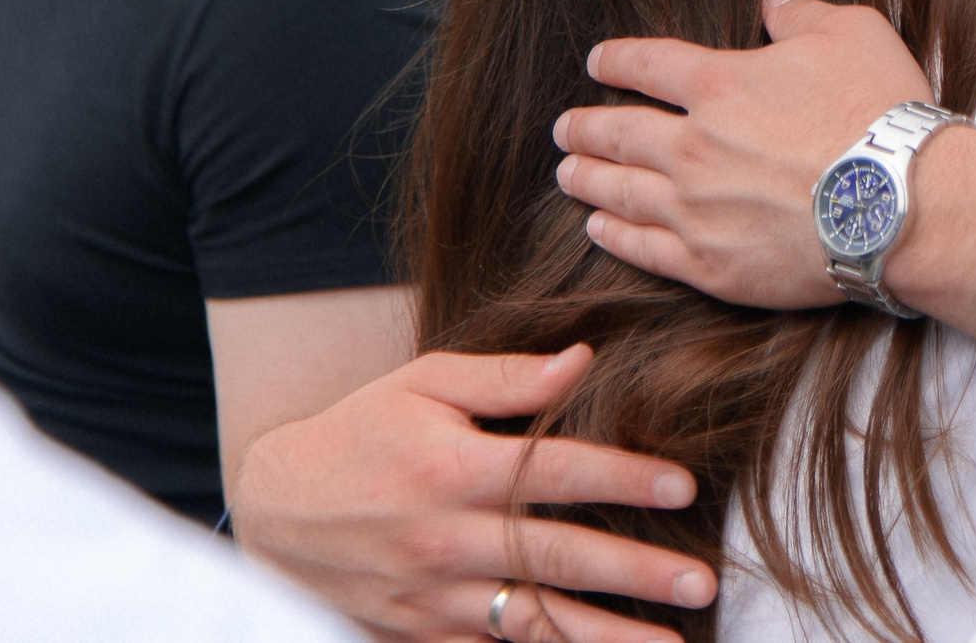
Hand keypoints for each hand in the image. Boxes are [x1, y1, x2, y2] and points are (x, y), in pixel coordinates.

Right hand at [229, 345, 713, 641]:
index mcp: (450, 466)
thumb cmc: (360, 433)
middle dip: (635, 573)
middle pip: (555, 558)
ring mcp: (430, 597)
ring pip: (531, 623)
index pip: (553, 472)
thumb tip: (583, 360)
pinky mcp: (417, 636)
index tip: (684, 488)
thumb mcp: (422, 384)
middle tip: (701, 584)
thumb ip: (504, 378)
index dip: (622, 479)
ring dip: (605, 637)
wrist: (274, 511)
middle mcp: (443, 538)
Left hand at [558, 0, 934, 310]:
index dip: (616, 61)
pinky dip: (615, 235)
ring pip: (621, 191)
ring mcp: (696, 210)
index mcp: (719, 83)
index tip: (597, 62)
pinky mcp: (711, 265)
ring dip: (587, 179)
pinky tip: (598, 228)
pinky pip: (645, 248)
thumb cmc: (881, 113)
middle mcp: (693, 146)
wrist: (902, 204)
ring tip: (566, 174)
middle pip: (619, 133)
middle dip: (585, 127)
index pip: (649, 65)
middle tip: (564, 129)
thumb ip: (800, 14)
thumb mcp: (850, 34)